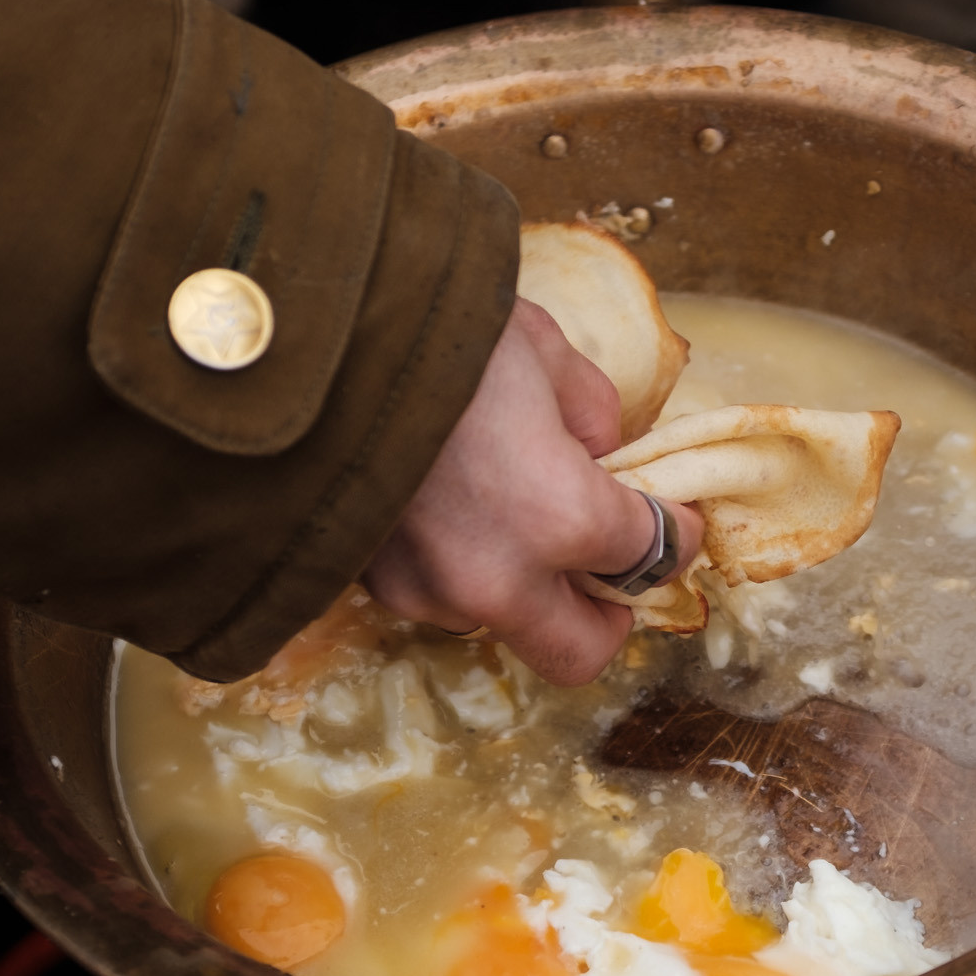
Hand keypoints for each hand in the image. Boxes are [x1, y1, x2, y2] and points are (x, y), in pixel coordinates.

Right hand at [365, 299, 701, 685]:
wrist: (299, 331)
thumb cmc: (431, 324)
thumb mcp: (542, 350)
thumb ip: (592, 418)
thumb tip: (601, 458)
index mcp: (560, 516)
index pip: (653, 556)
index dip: (676, 532)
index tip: (671, 514)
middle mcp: (497, 578)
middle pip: (582, 651)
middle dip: (607, 615)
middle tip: (607, 565)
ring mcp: (427, 591)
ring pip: (504, 622)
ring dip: (525, 585)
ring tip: (508, 510)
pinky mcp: (373, 585)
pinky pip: (442, 595)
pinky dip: (463, 566)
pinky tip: (446, 503)